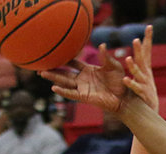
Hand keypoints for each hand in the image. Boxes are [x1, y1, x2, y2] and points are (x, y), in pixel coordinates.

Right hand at [42, 27, 157, 113]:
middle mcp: (83, 79)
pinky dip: (63, 91)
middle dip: (53, 68)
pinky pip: (71, 94)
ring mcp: (83, 88)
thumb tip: (102, 45)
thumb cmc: (120, 82)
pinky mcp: (85, 97)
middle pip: (65, 72)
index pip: (73, 63)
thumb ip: (106, 57)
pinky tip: (53, 88)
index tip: (54, 51)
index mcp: (88, 70)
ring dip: (53, 77)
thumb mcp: (113, 66)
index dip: (65, 58)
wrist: (125, 97)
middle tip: (41, 63)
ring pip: (65, 82)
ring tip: (41, 72)